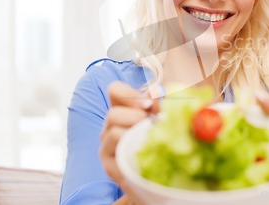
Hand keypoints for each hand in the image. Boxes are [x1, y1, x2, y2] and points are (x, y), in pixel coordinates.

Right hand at [99, 81, 159, 204]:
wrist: (159, 178)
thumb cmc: (161, 144)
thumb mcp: (162, 122)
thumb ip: (157, 106)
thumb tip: (156, 90)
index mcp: (123, 110)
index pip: (115, 90)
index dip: (129, 93)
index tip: (148, 105)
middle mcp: (111, 126)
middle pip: (113, 113)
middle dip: (135, 117)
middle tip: (151, 125)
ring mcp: (107, 146)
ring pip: (113, 132)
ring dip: (134, 132)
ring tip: (150, 139)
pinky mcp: (109, 166)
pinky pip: (115, 153)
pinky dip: (131, 149)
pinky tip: (145, 152)